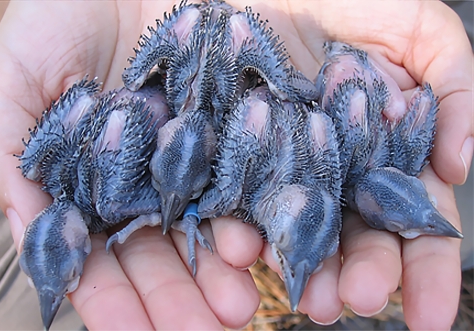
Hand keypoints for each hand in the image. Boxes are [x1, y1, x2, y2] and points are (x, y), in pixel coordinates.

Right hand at [0, 2, 259, 329]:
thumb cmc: (58, 19)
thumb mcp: (13, 85)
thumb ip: (11, 162)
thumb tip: (37, 238)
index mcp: (93, 185)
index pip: (101, 257)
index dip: (114, 299)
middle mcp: (148, 182)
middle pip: (164, 254)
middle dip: (180, 298)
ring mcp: (196, 158)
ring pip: (210, 228)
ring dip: (223, 272)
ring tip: (241, 308)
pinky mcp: (237, 129)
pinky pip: (249, 178)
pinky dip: (255, 212)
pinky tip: (262, 245)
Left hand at [211, 1, 471, 328]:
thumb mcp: (419, 29)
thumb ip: (453, 93)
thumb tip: (459, 169)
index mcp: (380, 148)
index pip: (408, 216)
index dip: (423, 267)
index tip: (429, 316)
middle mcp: (332, 164)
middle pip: (350, 233)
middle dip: (357, 273)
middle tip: (349, 303)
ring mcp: (280, 161)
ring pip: (294, 227)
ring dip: (302, 266)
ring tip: (307, 298)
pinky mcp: (230, 150)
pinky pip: (234, 194)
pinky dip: (238, 224)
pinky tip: (243, 251)